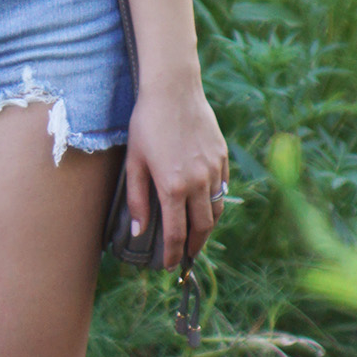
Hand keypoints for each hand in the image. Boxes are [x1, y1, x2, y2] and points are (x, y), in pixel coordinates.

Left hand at [123, 80, 227, 265]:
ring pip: (216, 210)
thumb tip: (139, 232)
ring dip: (207, 227)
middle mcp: (198, 182)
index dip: (172, 254)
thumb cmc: (147, 123)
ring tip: (197, 235)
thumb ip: (138, 200)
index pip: (175, 233)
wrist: (174, 89)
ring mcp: (213, 170)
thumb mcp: (134, 162)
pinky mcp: (221, 156)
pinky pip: (222, 187)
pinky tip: (205, 203)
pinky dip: (215, 201)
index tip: (169, 266)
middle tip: (185, 256)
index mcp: (173, 187)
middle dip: (193, 246)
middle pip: (201, 227)